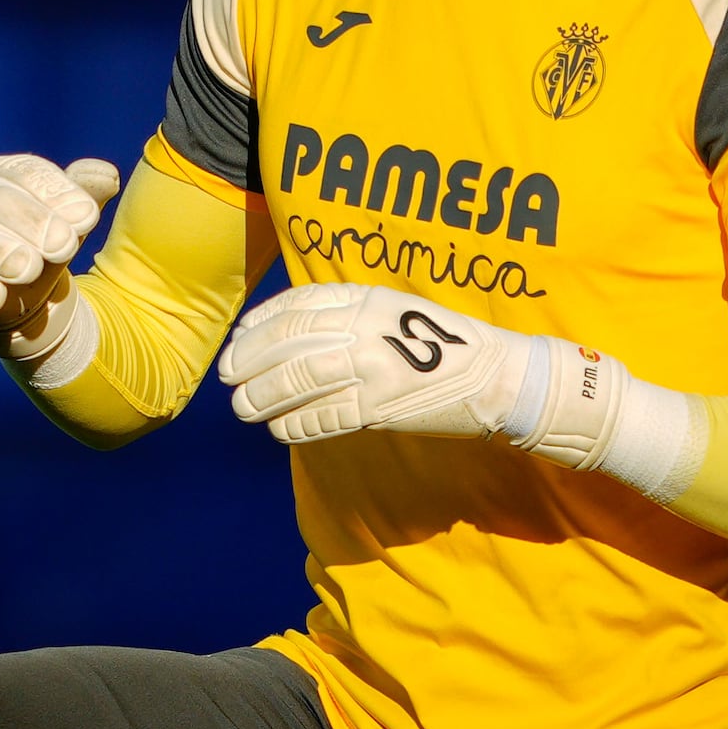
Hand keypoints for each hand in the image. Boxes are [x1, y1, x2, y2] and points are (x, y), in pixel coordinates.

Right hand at [0, 153, 117, 352]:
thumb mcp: (70, 217)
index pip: (23, 173)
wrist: (24, 295)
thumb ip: (86, 195)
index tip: (88, 217)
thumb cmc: (45, 243)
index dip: (55, 193)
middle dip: (32, 222)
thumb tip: (106, 176)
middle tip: (65, 246)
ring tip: (29, 268)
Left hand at [219, 282, 623, 463]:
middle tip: (228, 377)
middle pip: (289, 341)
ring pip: (298, 380)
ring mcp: (372, 366)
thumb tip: (291, 336)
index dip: (260, 323)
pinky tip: (281, 430)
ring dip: (263, 396)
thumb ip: (349, 316)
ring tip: (243, 408)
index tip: (238, 338)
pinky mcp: (381, 406)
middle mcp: (365, 327)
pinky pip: (324, 416)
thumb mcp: (396, 310)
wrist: (499, 376)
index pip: (298, 305)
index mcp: (368, 298)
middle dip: (250, 360)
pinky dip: (296, 425)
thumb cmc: (445, 345)